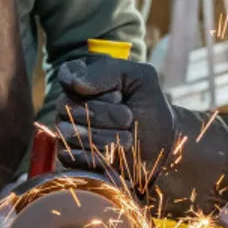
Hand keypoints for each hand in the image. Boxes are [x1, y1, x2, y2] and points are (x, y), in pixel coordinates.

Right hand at [55, 55, 176, 171]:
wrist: (161, 146)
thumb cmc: (150, 108)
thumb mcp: (140, 79)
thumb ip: (108, 70)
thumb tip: (74, 82)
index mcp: (82, 76)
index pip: (69, 77)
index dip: (97, 90)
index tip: (119, 95)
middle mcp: (69, 101)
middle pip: (69, 107)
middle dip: (105, 115)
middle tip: (129, 118)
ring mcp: (66, 128)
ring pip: (68, 132)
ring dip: (103, 137)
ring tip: (127, 138)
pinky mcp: (70, 154)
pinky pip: (69, 156)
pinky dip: (95, 157)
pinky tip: (113, 154)